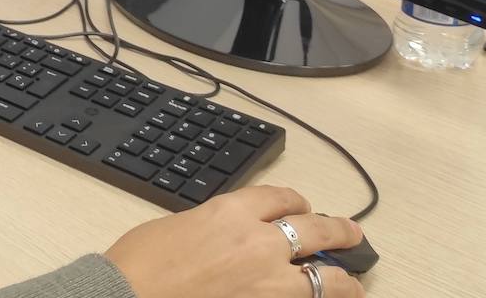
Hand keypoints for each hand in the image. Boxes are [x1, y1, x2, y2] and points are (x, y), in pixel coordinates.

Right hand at [104, 185, 366, 297]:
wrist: (130, 296)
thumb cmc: (141, 263)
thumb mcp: (178, 225)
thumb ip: (214, 226)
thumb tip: (230, 237)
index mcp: (231, 211)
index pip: (280, 197)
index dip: (297, 201)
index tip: (302, 206)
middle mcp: (259, 242)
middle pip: (315, 229)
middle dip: (339, 230)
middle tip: (352, 233)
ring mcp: (268, 283)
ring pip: (326, 278)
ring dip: (344, 280)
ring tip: (354, 283)